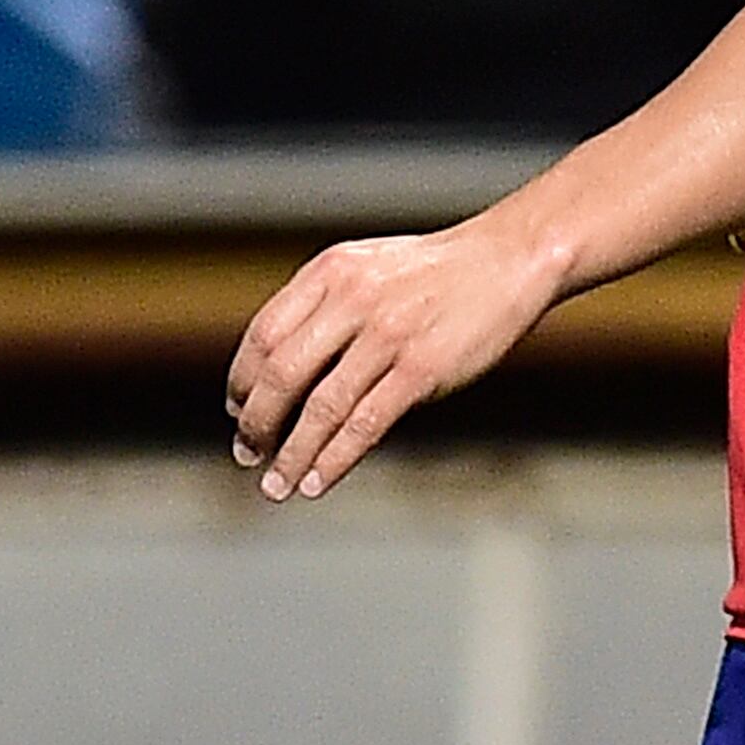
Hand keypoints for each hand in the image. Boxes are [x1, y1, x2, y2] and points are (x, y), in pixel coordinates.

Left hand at [225, 217, 566, 501]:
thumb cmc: (435, 272)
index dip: (241, 380)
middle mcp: (352, 300)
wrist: (508, 259)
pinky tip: (316, 481)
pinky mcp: (421, 369)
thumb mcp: (366, 268)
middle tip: (247, 452)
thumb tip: (276, 368)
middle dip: (256, 422)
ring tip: (275, 484)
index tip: (236, 410)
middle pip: (281, 374)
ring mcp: (387, 335)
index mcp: (329, 272)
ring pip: (321, 408)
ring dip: (290, 453)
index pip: (263, 333)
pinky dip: (334, 459)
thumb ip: (324, 306)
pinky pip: (365, 424)